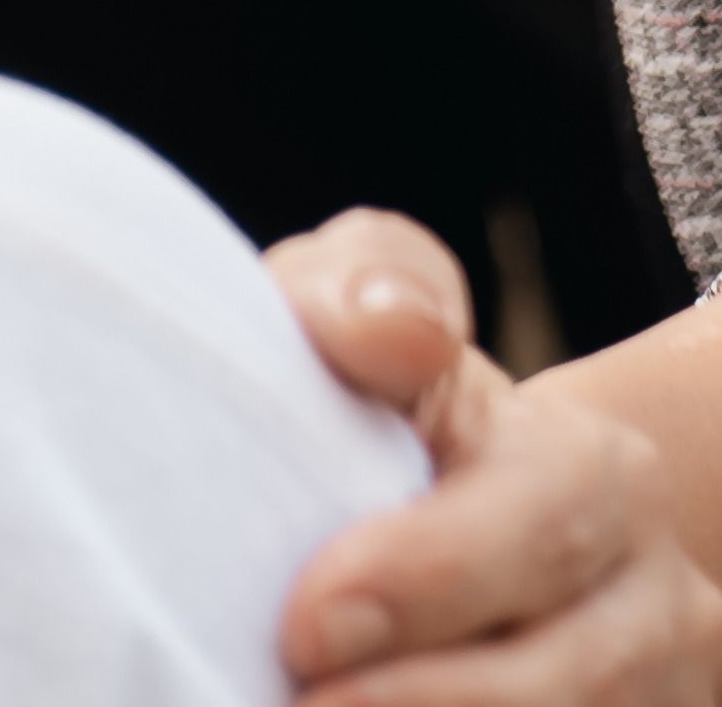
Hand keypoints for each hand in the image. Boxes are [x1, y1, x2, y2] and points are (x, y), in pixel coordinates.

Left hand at [270, 210, 721, 697]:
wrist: (459, 500)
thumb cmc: (382, 392)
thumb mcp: (365, 308)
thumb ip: (370, 290)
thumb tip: (397, 327)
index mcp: (594, 471)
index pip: (534, 529)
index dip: (421, 583)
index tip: (303, 626)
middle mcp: (659, 601)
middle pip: (564, 679)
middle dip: (419, 701)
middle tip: (295, 702)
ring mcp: (661, 701)